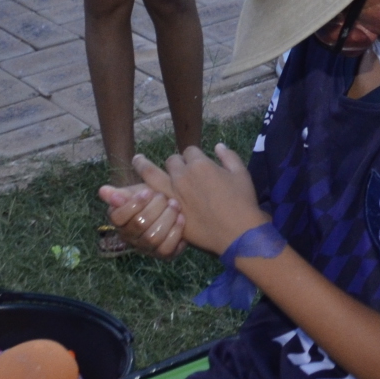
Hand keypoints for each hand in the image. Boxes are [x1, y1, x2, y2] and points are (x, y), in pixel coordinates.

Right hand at [99, 180, 186, 257]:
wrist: (170, 211)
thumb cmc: (150, 201)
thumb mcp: (135, 194)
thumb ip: (120, 193)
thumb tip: (102, 190)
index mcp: (119, 222)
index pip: (117, 217)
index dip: (134, 204)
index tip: (147, 192)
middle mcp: (130, 238)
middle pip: (138, 224)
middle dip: (154, 208)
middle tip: (164, 197)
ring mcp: (146, 249)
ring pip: (153, 237)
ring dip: (166, 218)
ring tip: (174, 205)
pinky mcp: (163, 255)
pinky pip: (167, 248)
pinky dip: (176, 231)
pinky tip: (181, 218)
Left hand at [136, 144, 264, 256]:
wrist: (237, 232)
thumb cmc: (243, 202)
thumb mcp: (241, 174)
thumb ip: (228, 156)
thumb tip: (218, 146)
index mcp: (200, 165)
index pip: (189, 151)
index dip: (193, 156)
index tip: (197, 162)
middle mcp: (182, 176)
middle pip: (171, 161)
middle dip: (174, 162)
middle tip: (175, 168)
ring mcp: (173, 195)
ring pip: (151, 174)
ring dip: (143, 165)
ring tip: (136, 160)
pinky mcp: (170, 211)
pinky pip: (152, 198)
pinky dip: (146, 192)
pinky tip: (142, 190)